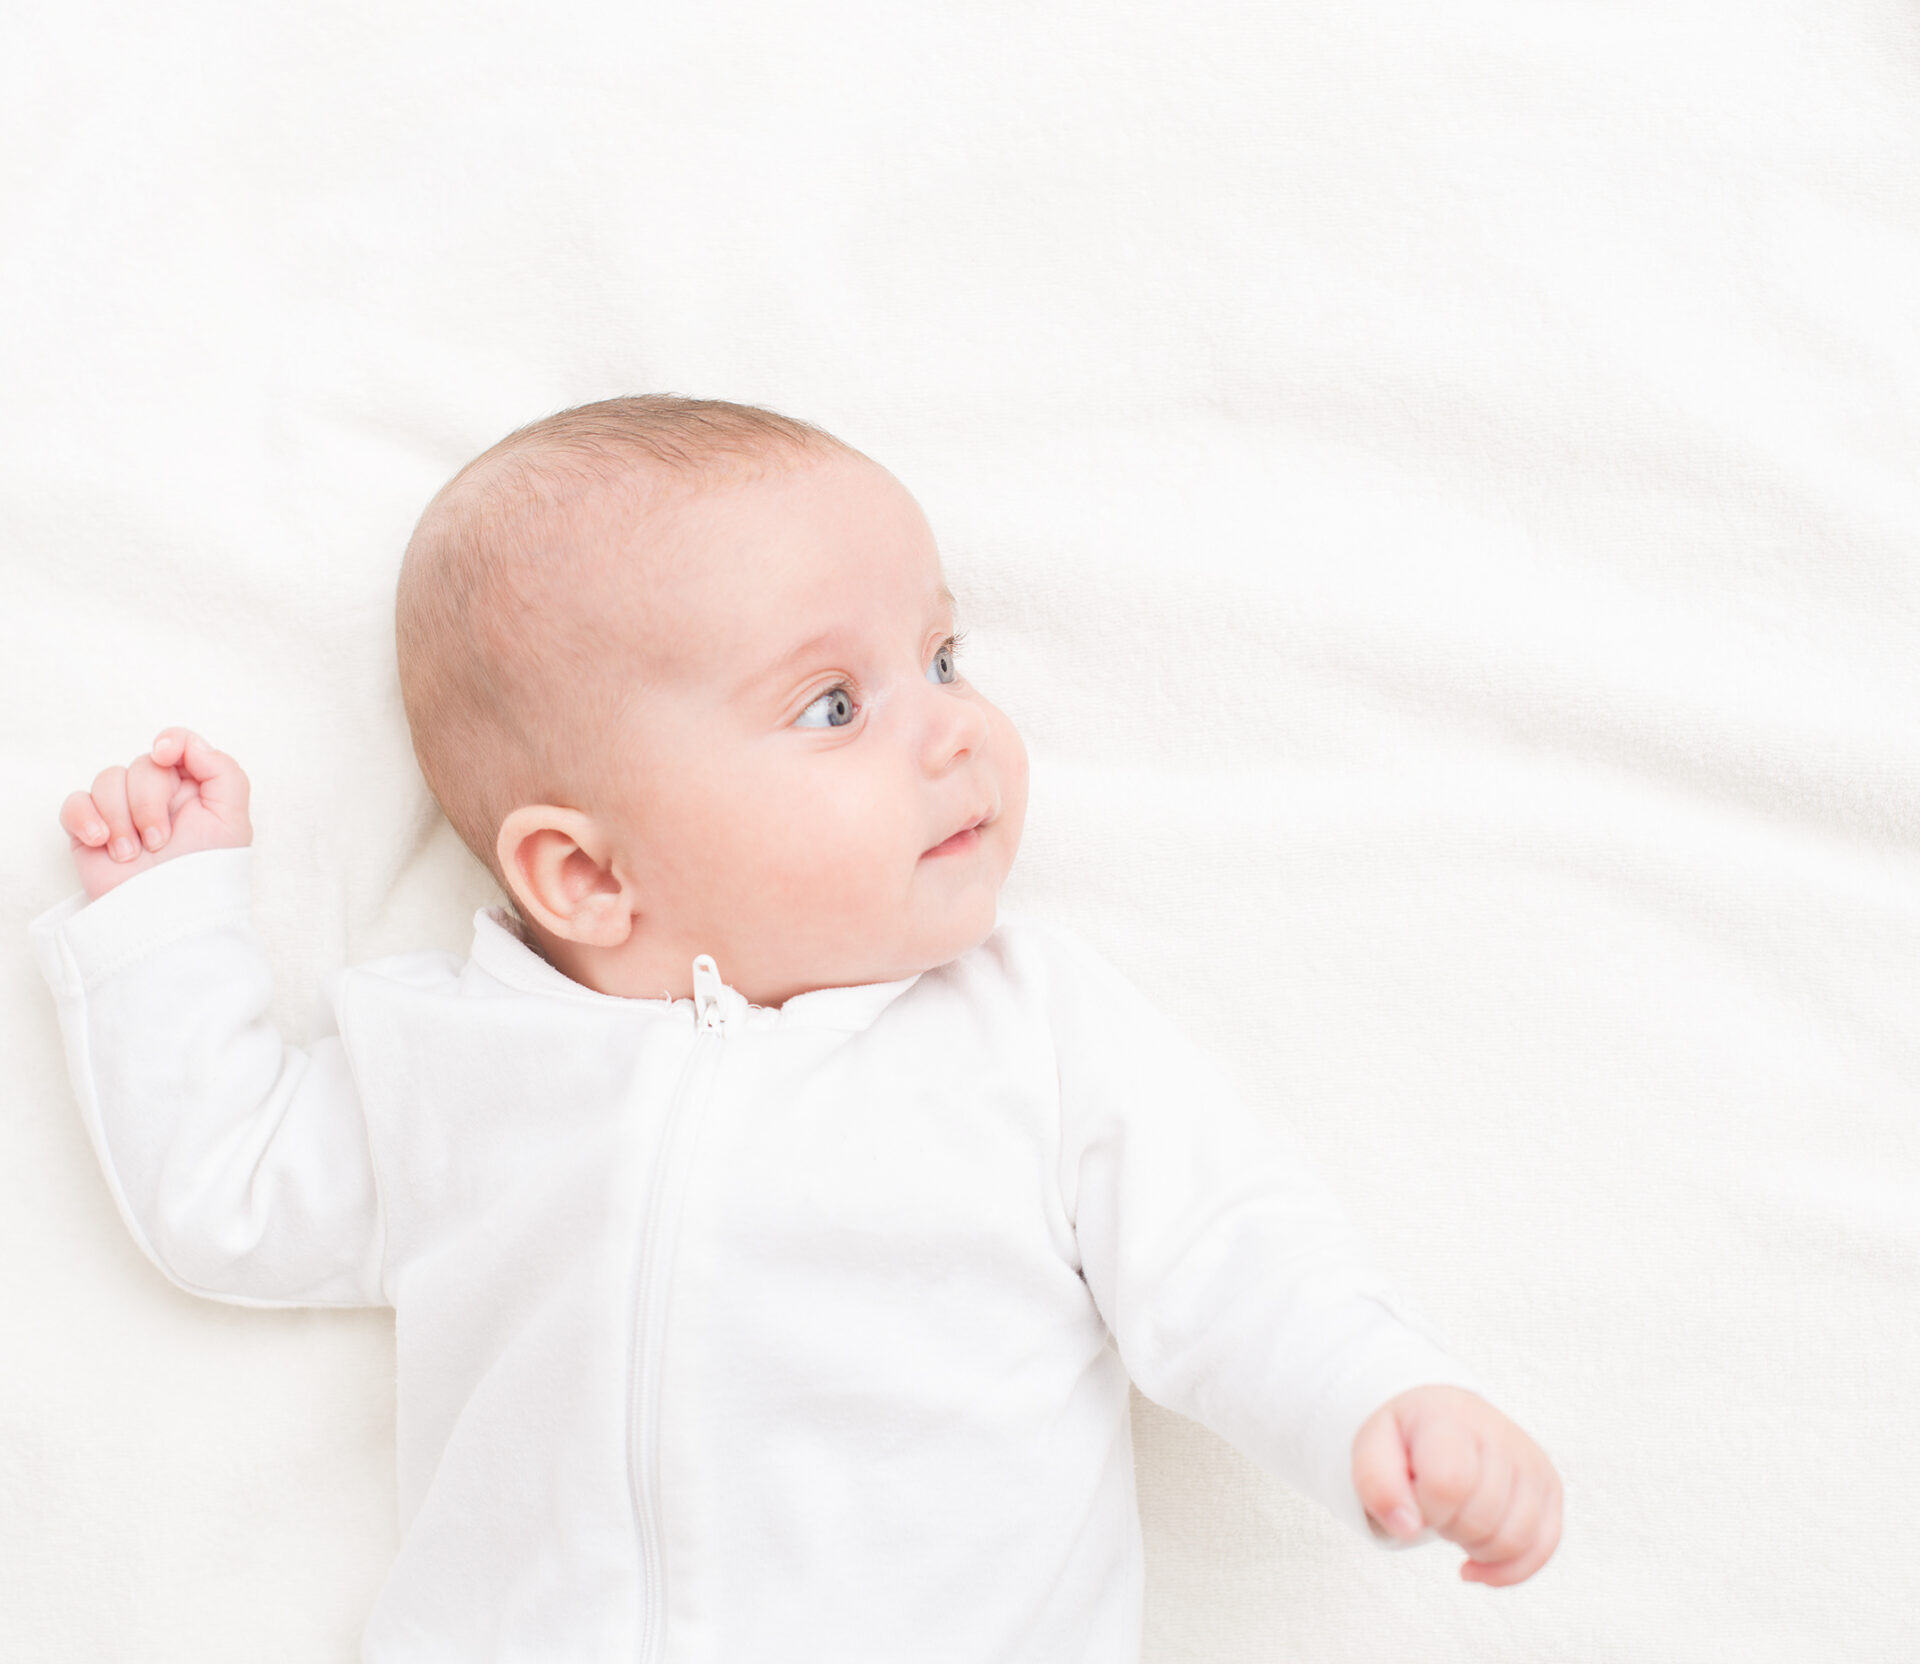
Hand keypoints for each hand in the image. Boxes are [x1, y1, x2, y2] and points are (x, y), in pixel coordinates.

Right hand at [60, 728, 252, 901]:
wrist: (166, 918)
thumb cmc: (205, 872)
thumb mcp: (232, 820)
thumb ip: (222, 770)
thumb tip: (187, 743)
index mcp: (194, 789)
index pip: (177, 744)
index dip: (171, 742)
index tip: (165, 755)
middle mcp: (158, 796)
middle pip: (142, 765)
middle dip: (149, 802)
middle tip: (160, 842)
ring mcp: (122, 812)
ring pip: (107, 779)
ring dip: (120, 818)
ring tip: (132, 854)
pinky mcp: (90, 831)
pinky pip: (75, 802)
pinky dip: (85, 818)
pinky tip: (100, 842)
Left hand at [1352, 1383, 1561, 1586]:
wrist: (1442, 1414)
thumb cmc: (1406, 1437)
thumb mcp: (1372, 1448)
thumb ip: (1377, 1485)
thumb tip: (1408, 1528)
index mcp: (1450, 1417)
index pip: (1450, 1483)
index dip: (1426, 1508)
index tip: (1413, 1498)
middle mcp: (1501, 1434)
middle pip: (1483, 1518)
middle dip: (1447, 1528)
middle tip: (1432, 1507)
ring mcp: (1531, 1461)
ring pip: (1515, 1539)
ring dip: (1475, 1549)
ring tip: (1454, 1523)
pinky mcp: (1549, 1486)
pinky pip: (1543, 1548)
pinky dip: (1507, 1570)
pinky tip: (1475, 1563)